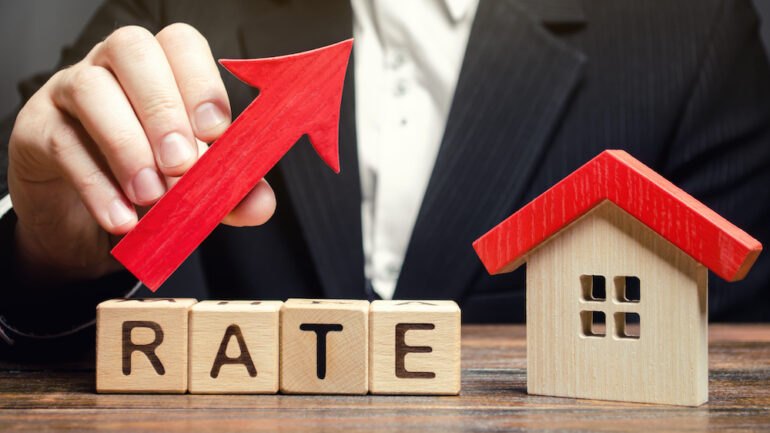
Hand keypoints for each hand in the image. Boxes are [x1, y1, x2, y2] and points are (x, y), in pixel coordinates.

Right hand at [8, 24, 275, 282]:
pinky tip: (122, 217)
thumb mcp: (195, 183)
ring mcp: (71, 89)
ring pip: (91, 89)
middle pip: (133, 51)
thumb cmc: (149, 173)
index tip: (216, 132)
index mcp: (163, 66)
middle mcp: (116, 65)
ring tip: (152, 195)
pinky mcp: (39, 128)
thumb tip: (261, 204)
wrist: (85, 203)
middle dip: (164, 110)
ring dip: (128, 146)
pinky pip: (63, 144)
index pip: (181, 43)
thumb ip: (229, 190)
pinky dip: (97, 186)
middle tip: (183, 165)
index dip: (201, 82)